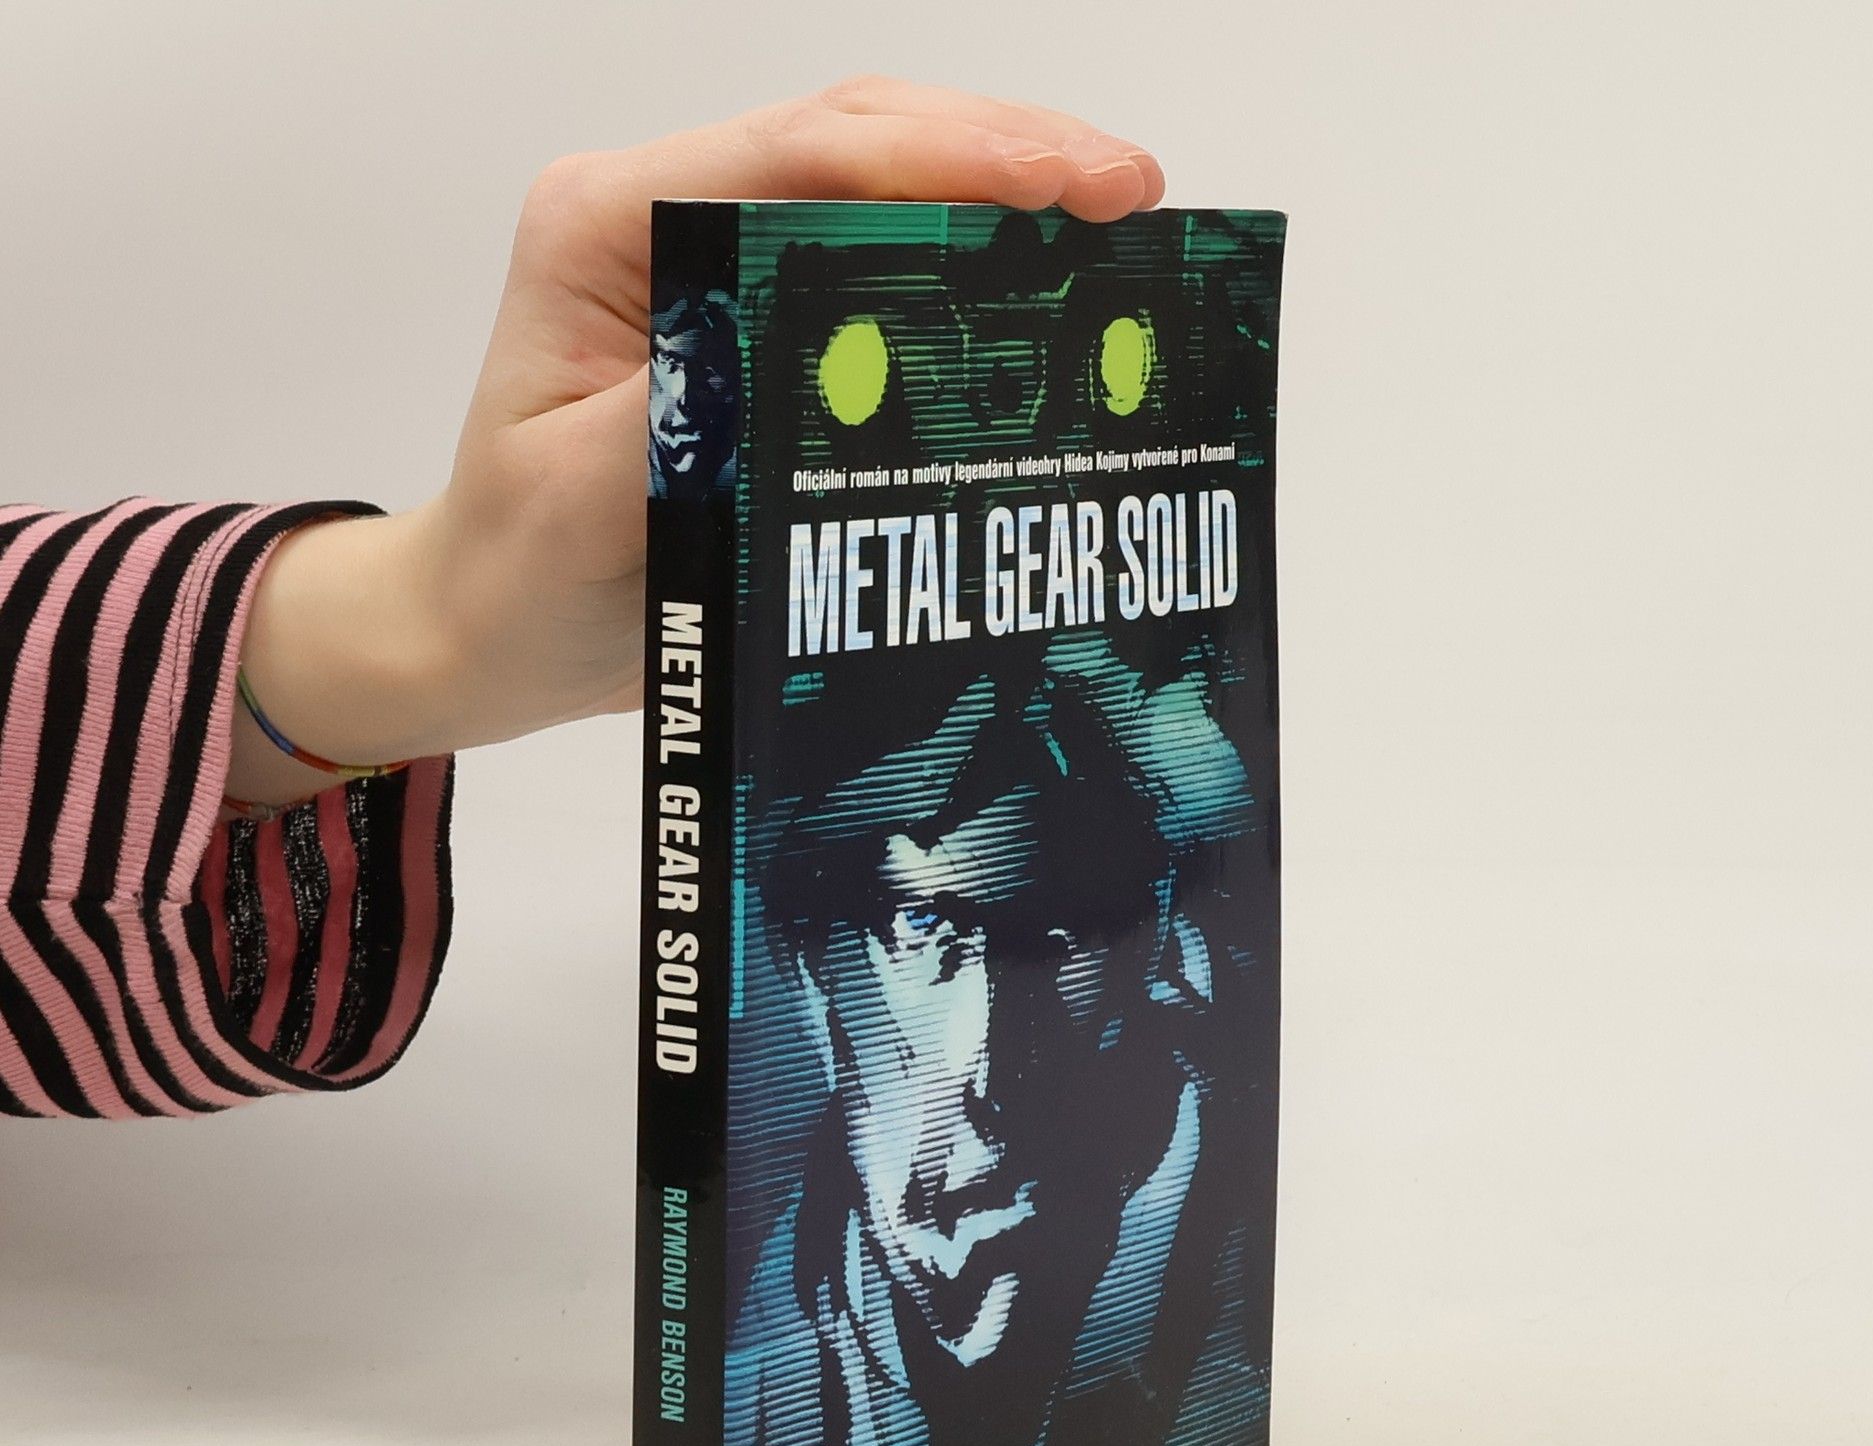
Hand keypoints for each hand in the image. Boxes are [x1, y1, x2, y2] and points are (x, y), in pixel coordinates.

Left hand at [228, 79, 1163, 808]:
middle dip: (1003, 157)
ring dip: (1001, 200)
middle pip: (856, 143)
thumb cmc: (520, 572)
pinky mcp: (761, 322)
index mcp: (610, 226)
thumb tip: (831, 364)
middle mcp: (668, 220)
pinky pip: (880, 272)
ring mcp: (718, 264)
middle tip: (1134, 197)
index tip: (1072, 188)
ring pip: (880, 191)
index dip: (949, 161)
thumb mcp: (584, 503)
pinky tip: (1047, 291)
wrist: (491, 627)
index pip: (798, 158)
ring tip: (1120, 228)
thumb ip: (696, 415)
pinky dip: (971, 272)